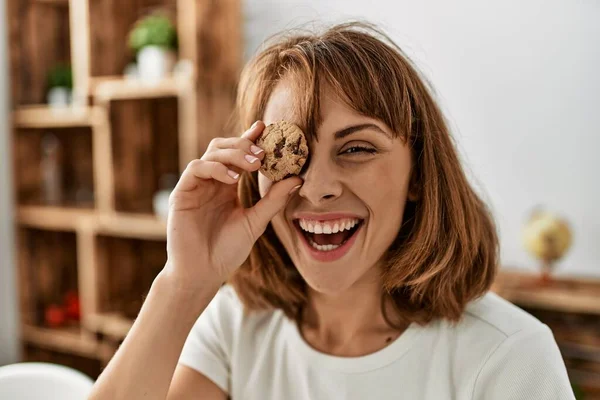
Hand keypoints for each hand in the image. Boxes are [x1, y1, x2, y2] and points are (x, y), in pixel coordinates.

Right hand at [163, 121, 302, 287]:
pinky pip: (197, 168)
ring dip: (234, 153)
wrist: (203, 273)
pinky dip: (216, 168)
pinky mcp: (183, 193)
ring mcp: (196, 186)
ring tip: (254, 164)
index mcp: (227, 186)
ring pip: (211, 153)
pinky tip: (233, 179)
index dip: (249, 138)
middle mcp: (211, 182)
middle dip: (243, 144)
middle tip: (263, 153)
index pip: (237, 155)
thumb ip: (274, 200)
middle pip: (223, 147)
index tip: (265, 127)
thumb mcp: (256, 222)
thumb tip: (298, 179)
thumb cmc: (227, 251)